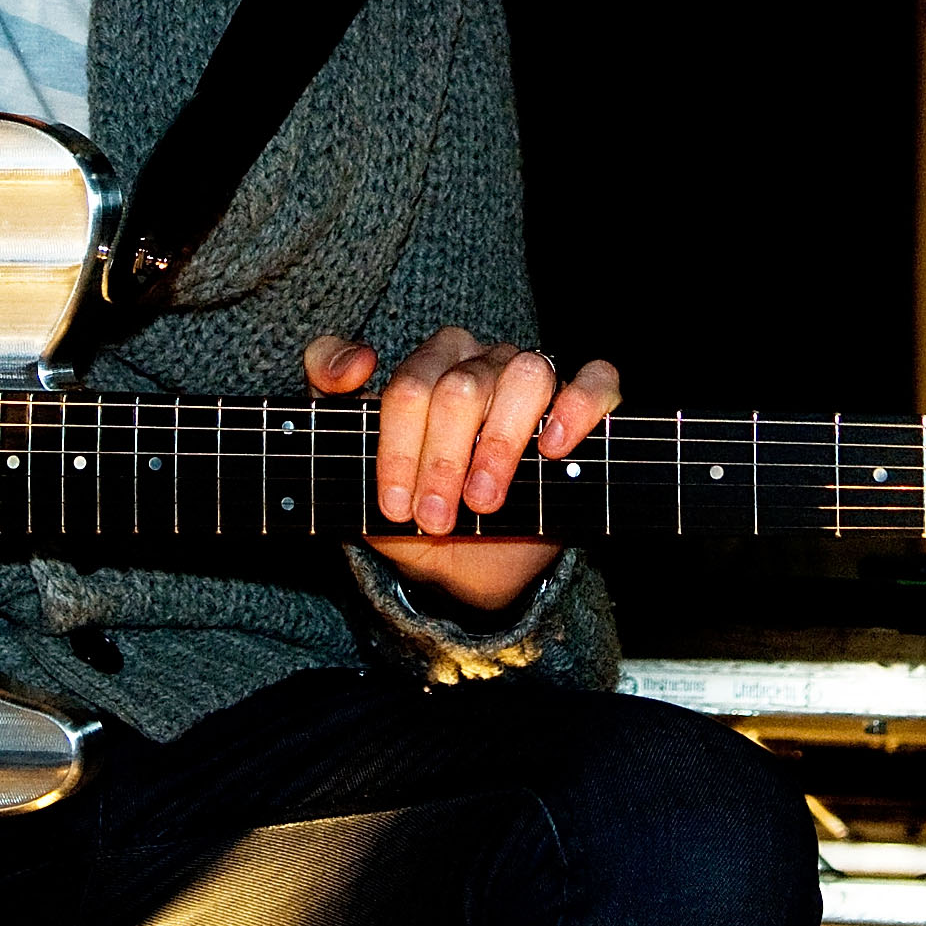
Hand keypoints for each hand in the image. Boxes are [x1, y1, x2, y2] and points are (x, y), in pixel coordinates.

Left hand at [303, 328, 621, 614]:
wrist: (468, 565)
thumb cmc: (415, 505)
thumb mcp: (355, 465)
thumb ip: (328, 395)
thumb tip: (358, 362)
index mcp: (433, 364)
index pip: (411, 385)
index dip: (400, 450)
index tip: (396, 507)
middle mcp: (485, 360)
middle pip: (462, 386)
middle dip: (443, 461)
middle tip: (435, 518)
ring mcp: (538, 377)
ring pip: (526, 375)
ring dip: (499, 446)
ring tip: (485, 501)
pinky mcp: (587, 404)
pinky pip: (596, 381)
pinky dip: (577, 408)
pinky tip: (552, 448)